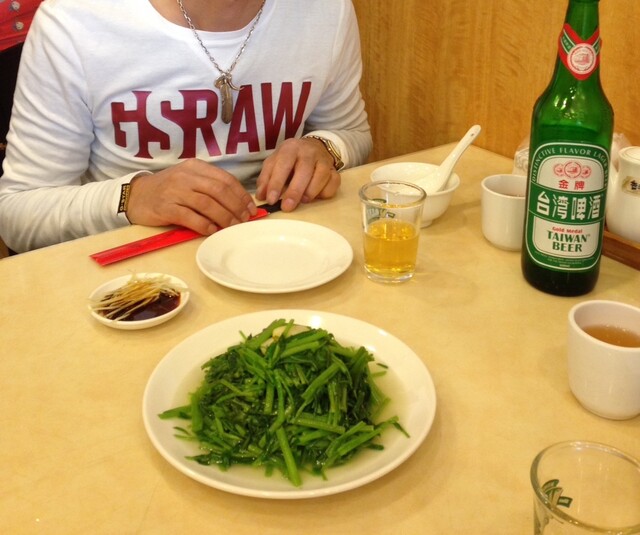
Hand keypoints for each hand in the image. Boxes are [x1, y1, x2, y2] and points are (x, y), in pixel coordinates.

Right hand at [125, 159, 256, 234]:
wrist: (136, 196)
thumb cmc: (169, 190)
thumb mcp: (189, 180)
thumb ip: (210, 187)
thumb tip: (239, 203)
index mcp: (195, 167)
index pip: (225, 179)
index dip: (241, 195)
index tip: (251, 208)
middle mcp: (186, 176)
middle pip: (219, 191)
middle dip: (236, 207)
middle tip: (245, 220)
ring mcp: (174, 191)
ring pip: (207, 204)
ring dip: (224, 217)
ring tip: (233, 227)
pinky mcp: (165, 208)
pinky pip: (190, 217)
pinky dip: (204, 225)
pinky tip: (213, 231)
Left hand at [255, 137, 340, 211]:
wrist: (312, 148)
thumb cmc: (289, 160)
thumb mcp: (274, 164)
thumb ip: (266, 179)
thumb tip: (261, 196)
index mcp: (290, 148)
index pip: (283, 164)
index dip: (276, 183)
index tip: (271, 200)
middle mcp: (309, 151)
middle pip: (304, 170)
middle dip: (295, 191)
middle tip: (287, 207)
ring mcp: (324, 160)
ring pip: (321, 176)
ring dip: (311, 192)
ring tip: (303, 200)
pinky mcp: (335, 170)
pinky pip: (333, 183)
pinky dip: (325, 192)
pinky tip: (316, 196)